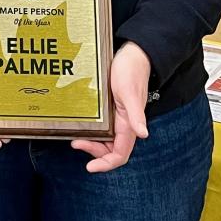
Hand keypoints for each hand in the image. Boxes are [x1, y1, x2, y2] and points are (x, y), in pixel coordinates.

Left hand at [71, 41, 151, 172]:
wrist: (132, 54)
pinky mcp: (111, 109)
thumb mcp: (129, 92)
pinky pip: (102, 127)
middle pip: (109, 150)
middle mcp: (124, 125)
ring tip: (77, 138)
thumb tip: (144, 134)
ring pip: (104, 140)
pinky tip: (81, 126)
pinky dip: (91, 131)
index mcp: (129, 125)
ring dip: (91, 143)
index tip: (90, 167)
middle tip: (76, 143)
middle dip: (93, 152)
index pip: (120, 154)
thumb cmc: (132, 70)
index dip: (106, 164)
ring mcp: (117, 118)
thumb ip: (136, 115)